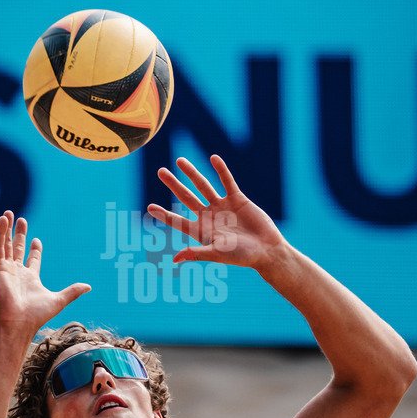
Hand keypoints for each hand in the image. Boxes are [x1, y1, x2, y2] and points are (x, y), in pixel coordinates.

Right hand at [0, 211, 89, 333]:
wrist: (17, 323)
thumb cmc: (36, 315)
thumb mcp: (59, 300)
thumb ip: (72, 291)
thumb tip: (89, 286)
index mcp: (30, 279)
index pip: (32, 260)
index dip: (35, 249)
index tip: (36, 239)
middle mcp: (17, 273)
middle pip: (17, 249)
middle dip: (19, 235)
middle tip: (21, 220)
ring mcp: (6, 270)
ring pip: (5, 245)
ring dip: (6, 229)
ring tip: (8, 214)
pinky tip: (3, 220)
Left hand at [147, 155, 284, 271]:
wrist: (266, 250)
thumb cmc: (242, 256)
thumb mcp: (217, 254)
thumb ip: (196, 253)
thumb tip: (175, 258)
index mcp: (201, 230)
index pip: (177, 220)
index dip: (164, 214)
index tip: (150, 207)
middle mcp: (208, 216)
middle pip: (186, 197)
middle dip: (173, 184)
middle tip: (160, 172)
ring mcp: (222, 206)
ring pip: (203, 185)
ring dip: (192, 173)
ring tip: (179, 160)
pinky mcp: (237, 199)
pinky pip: (227, 181)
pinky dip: (221, 170)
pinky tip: (213, 158)